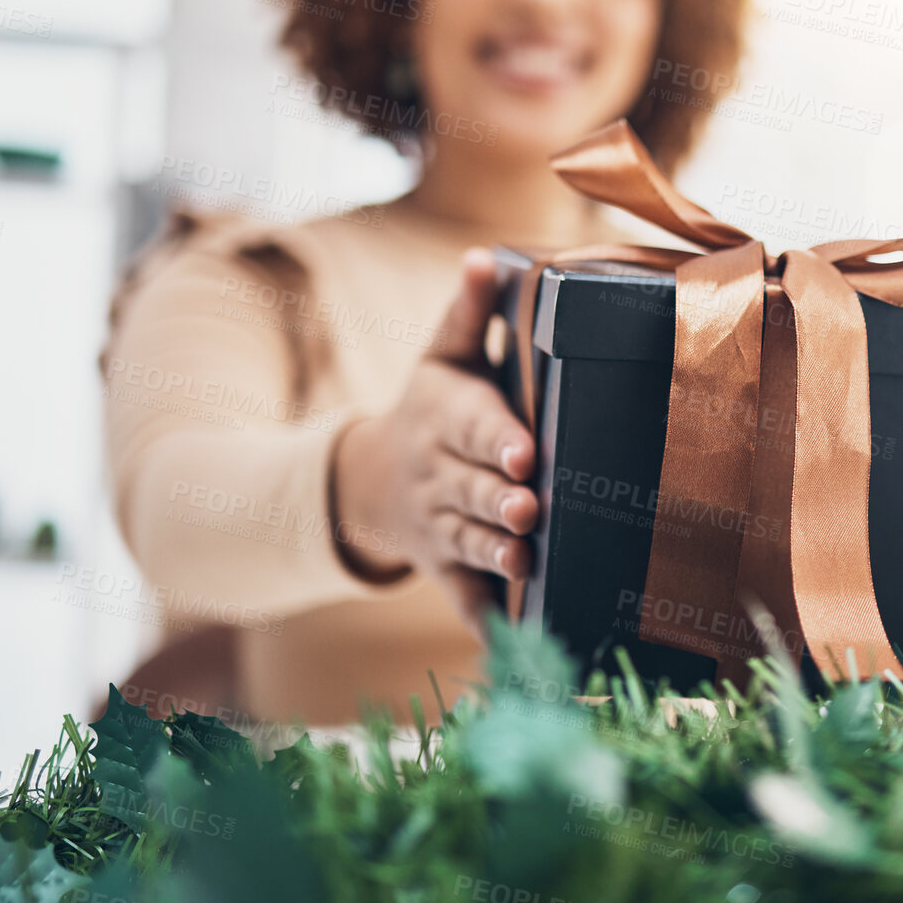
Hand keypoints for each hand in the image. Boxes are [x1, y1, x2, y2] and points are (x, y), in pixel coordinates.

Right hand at [331, 248, 536, 633]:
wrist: (373, 481)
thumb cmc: (432, 408)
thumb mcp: (441, 357)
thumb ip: (468, 313)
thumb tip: (486, 258)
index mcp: (445, 418)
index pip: (473, 426)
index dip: (497, 440)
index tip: (524, 451)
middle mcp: (439, 476)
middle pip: (470, 489)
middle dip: (496, 499)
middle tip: (529, 506)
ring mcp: (440, 527)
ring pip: (467, 542)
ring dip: (494, 553)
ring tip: (525, 560)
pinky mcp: (446, 570)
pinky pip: (463, 600)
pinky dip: (486, 625)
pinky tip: (513, 645)